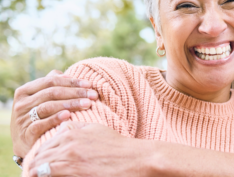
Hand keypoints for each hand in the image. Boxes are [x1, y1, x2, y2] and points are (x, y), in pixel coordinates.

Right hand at [10, 70, 97, 156]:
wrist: (25, 144)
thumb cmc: (37, 118)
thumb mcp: (40, 100)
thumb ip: (50, 86)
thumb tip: (64, 73)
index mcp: (25, 91)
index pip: (51, 81)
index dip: (71, 81)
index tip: (89, 84)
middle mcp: (21, 104)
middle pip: (52, 93)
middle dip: (75, 93)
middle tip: (93, 95)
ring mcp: (22, 119)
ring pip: (48, 107)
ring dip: (70, 104)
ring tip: (87, 104)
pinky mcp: (26, 134)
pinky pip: (41, 124)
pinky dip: (55, 118)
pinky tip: (69, 115)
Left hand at [29, 122, 146, 176]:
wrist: (135, 159)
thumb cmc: (118, 146)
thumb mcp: (97, 130)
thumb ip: (77, 128)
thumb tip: (62, 128)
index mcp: (71, 133)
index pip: (44, 146)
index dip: (39, 157)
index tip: (37, 164)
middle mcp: (67, 144)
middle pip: (39, 157)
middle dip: (34, 166)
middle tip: (31, 174)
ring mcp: (69, 159)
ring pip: (40, 168)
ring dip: (36, 173)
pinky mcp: (74, 172)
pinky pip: (49, 176)